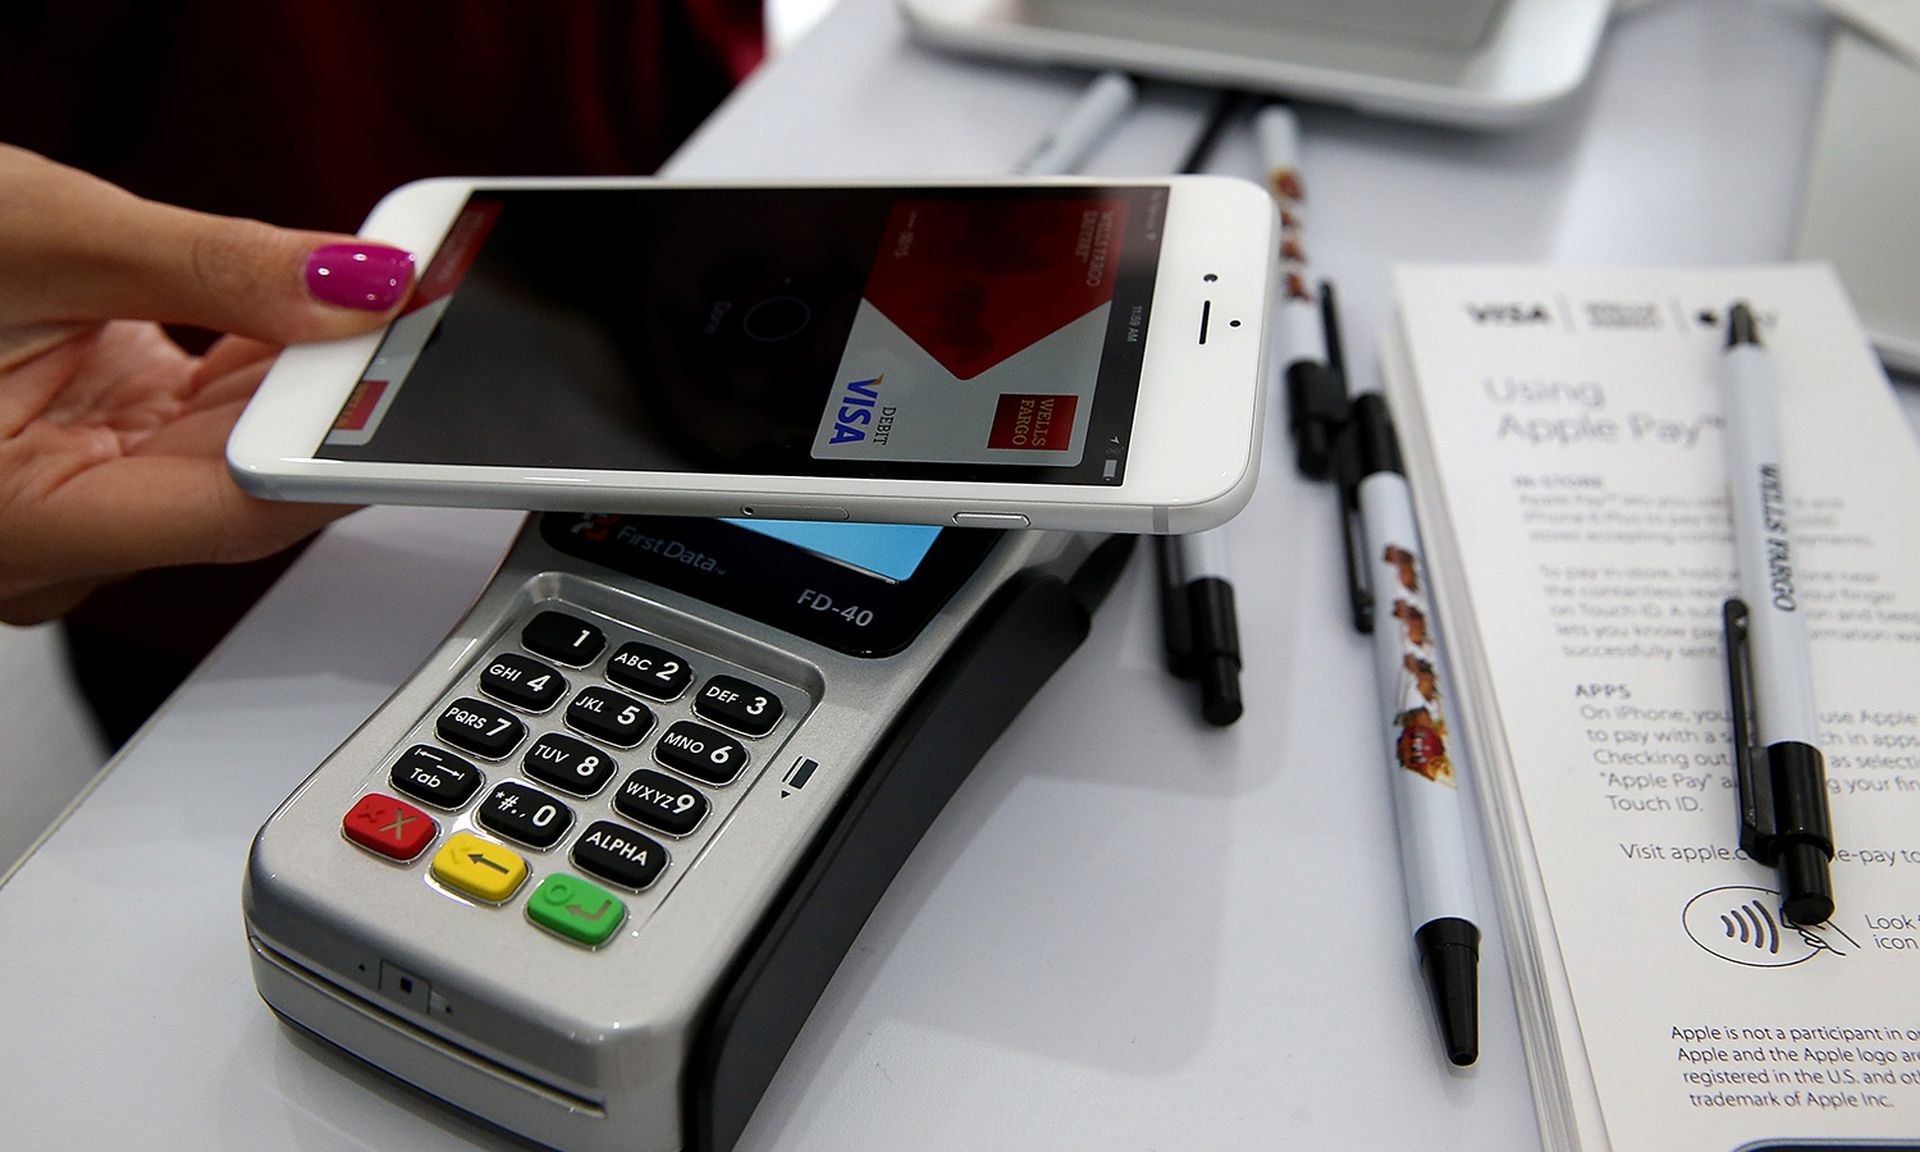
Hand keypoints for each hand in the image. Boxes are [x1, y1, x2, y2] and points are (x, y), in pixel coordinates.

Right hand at [0, 144, 414, 622]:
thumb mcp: (43, 236)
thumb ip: (216, 270)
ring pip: (236, 451)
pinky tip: (319, 315)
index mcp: (18, 522)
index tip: (427, 396)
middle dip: (345, 406)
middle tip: (431, 324)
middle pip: (247, 484)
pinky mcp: (98, 449)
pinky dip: (264, 367)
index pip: (235, 515)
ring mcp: (80, 493)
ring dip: (310, 379)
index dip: (346, 458)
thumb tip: (358, 287)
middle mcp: (55, 534)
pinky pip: (209, 422)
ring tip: (384, 304)